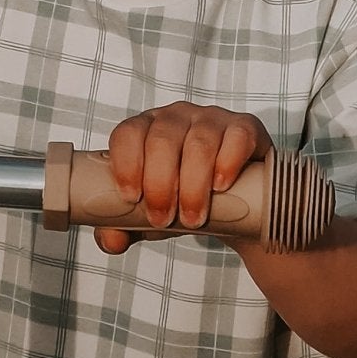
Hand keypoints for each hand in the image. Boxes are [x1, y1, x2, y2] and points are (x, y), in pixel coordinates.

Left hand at [97, 102, 274, 254]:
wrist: (233, 203)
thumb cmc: (181, 199)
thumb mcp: (149, 214)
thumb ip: (123, 226)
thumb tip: (112, 241)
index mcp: (145, 129)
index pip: (127, 133)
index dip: (126, 164)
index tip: (131, 198)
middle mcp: (176, 117)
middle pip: (161, 140)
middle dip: (160, 185)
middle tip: (163, 219)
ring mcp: (211, 119)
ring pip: (198, 142)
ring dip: (193, 185)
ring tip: (192, 218)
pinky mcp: (244, 128)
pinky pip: (236, 137)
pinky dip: (227, 162)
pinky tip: (220, 186)